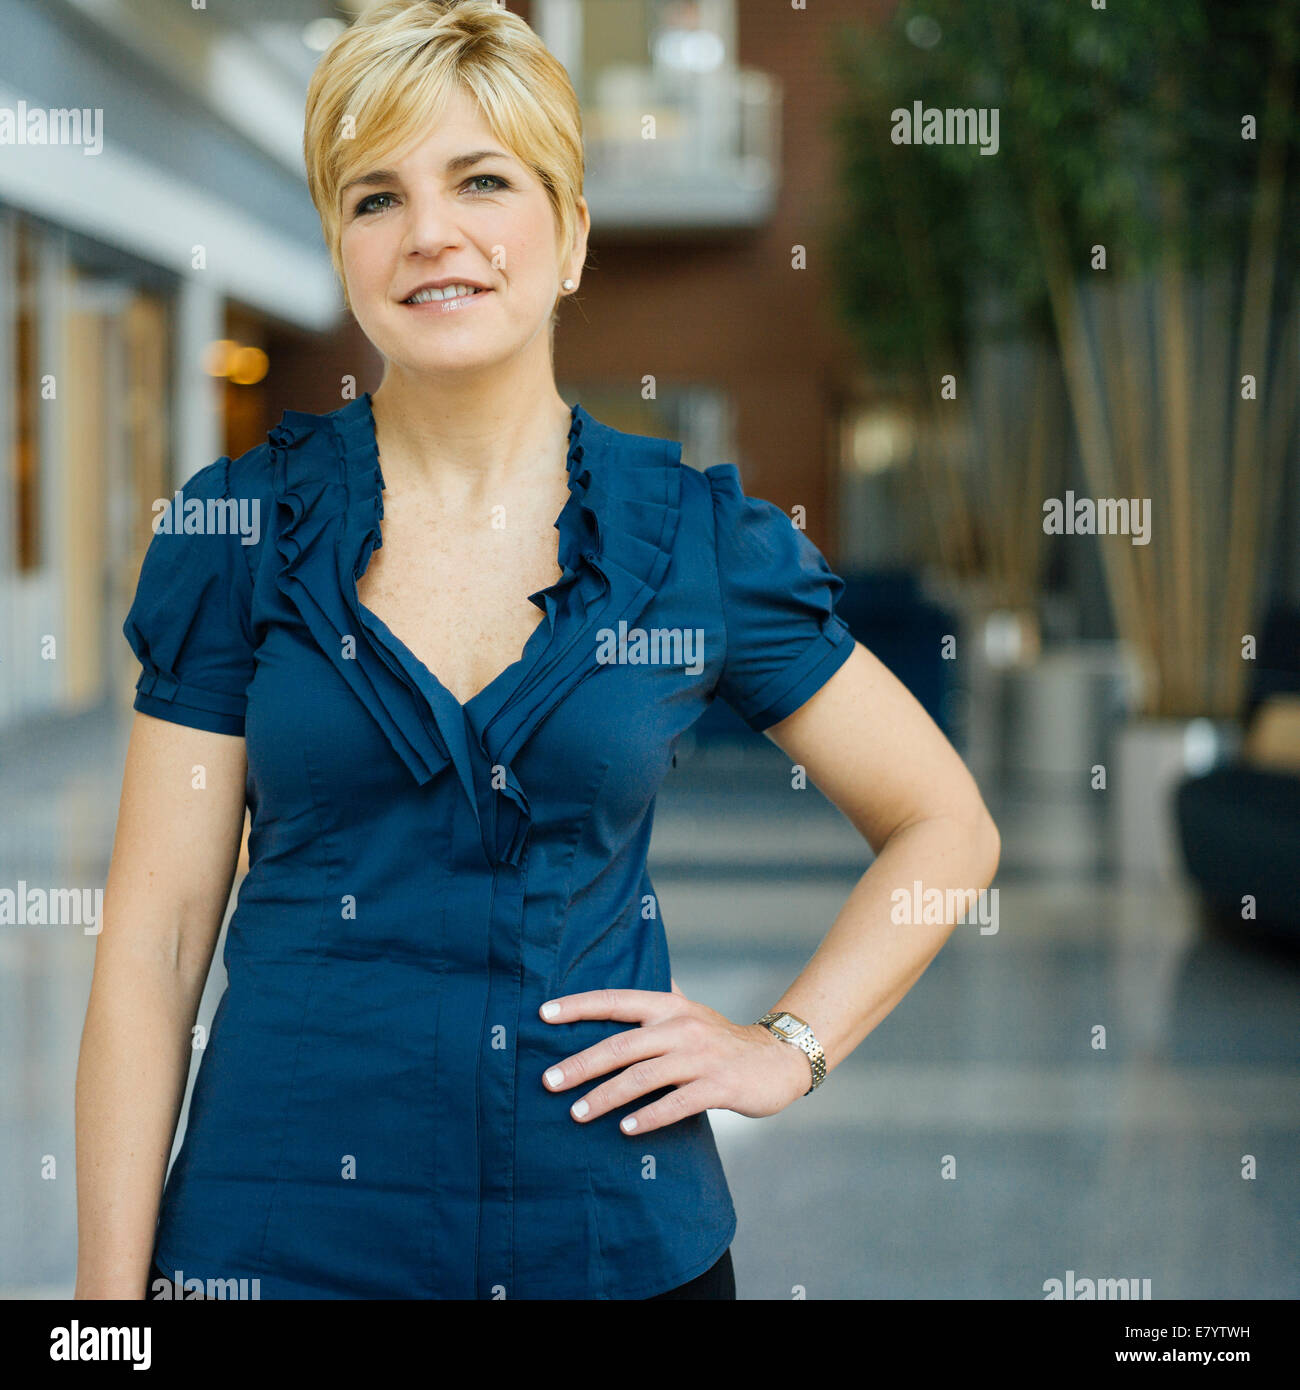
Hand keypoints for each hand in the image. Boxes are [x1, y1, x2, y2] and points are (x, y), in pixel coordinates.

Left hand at [538, 979, 811, 1134]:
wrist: (777, 1060)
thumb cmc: (722, 1039)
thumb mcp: (689, 1011)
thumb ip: (659, 998)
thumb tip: (626, 975)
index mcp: (669, 1006)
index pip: (616, 1001)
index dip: (579, 1006)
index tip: (543, 1014)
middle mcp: (681, 1027)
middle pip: (621, 1045)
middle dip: (581, 1064)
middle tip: (548, 1082)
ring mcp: (700, 1057)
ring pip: (642, 1077)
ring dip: (606, 1097)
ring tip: (577, 1113)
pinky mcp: (718, 1086)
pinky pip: (676, 1103)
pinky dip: (648, 1117)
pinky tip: (625, 1129)